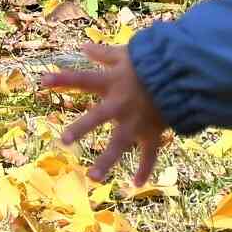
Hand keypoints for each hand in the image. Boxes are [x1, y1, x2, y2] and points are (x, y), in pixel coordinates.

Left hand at [43, 41, 169, 186]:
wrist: (188, 75)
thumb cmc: (155, 62)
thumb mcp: (128, 54)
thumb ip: (105, 54)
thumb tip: (84, 47)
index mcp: (113, 82)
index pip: (83, 80)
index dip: (64, 79)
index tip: (43, 81)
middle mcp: (122, 104)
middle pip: (98, 117)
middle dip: (81, 129)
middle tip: (64, 141)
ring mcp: (138, 121)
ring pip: (120, 143)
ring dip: (107, 161)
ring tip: (92, 177)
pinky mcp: (154, 132)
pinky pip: (149, 154)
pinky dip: (145, 169)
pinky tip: (136, 184)